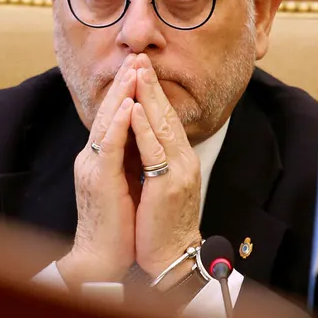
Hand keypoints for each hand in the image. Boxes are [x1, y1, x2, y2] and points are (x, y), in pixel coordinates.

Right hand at [56, 54, 137, 287]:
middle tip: (137, 58)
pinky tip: (129, 105)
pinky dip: (119, 123)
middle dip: (124, 84)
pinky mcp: (100, 179)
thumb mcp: (123, 188)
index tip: (139, 70)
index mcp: (98, 160)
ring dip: (122, 94)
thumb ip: (127, 163)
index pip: (112, 118)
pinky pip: (109, 145)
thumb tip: (141, 142)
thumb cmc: (116, 228)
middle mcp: (91, 158)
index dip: (125, 93)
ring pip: (108, 122)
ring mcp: (93, 166)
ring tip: (134, 71)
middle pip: (108, 113)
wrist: (101, 259)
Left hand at [131, 54, 202, 280]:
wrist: (168, 258)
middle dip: (151, 85)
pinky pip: (153, 151)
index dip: (153, 92)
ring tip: (138, 72)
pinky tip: (134, 111)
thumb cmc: (158, 223)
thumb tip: (140, 133)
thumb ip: (153, 158)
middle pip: (166, 114)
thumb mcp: (158, 183)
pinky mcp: (168, 187)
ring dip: (148, 97)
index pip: (165, 117)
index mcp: (179, 159)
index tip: (141, 68)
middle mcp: (182, 161)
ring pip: (161, 126)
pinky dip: (143, 129)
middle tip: (140, 58)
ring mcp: (178, 172)